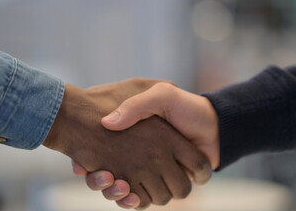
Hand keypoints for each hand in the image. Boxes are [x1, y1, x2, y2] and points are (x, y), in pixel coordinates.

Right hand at [43, 79, 211, 208]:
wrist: (215, 126)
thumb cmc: (186, 108)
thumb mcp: (161, 95)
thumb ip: (136, 105)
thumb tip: (107, 123)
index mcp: (132, 136)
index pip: (96, 152)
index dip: (86, 161)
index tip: (81, 164)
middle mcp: (135, 156)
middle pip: (105, 176)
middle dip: (99, 181)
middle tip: (100, 175)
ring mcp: (146, 172)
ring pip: (119, 191)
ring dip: (114, 192)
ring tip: (117, 184)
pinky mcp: (159, 185)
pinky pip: (138, 200)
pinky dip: (131, 201)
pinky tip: (131, 195)